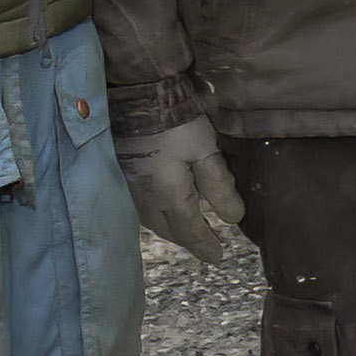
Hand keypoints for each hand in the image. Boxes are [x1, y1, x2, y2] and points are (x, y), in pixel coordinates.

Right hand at [116, 118, 248, 264]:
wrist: (137, 97)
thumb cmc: (176, 123)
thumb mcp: (206, 152)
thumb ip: (219, 186)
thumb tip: (233, 218)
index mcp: (169, 196)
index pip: (190, 231)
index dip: (205, 246)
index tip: (217, 257)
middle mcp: (146, 199)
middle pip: (169, 230)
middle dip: (187, 240)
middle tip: (205, 246)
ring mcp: (130, 188)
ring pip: (151, 221)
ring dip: (170, 230)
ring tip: (186, 231)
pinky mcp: (122, 174)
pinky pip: (140, 207)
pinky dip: (155, 215)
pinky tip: (162, 209)